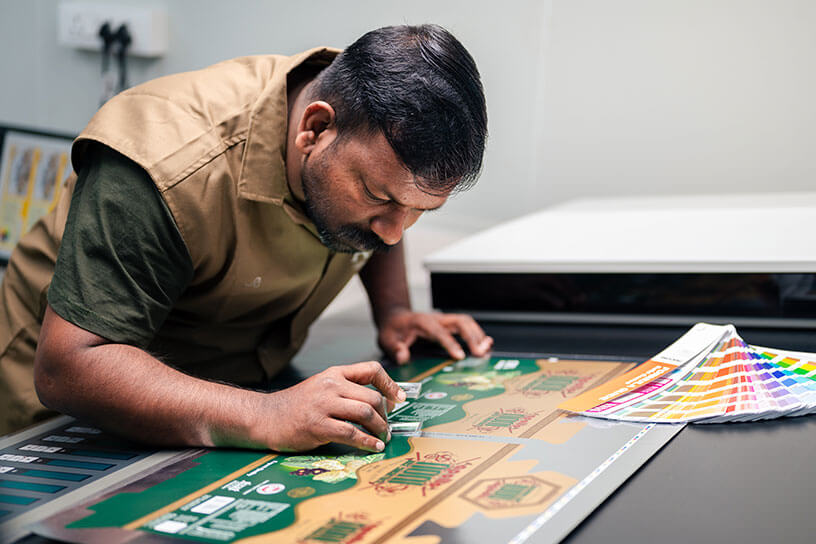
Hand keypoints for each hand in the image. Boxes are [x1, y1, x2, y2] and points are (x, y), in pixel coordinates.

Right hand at [258, 361, 405, 452]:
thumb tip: (382, 404)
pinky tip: (372, 447)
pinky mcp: (317, 425)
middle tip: (386, 428)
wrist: (265, 417)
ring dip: (380, 429)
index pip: (371, 369)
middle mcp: (330, 385)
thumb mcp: (321, 387)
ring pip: (365, 414)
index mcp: (334, 373)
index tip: (400, 398)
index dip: (390, 384)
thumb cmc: (296, 406)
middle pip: (372, 397)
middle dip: (386, 416)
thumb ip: (347, 390)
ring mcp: (323, 405)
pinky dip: (367, 442)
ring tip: (382, 439)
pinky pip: (351, 433)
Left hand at [377, 308, 493, 364]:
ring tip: (486, 350)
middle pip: (459, 322)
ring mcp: (444, 320)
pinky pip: (466, 325)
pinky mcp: (449, 324)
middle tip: (480, 353)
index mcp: (422, 323)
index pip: (439, 332)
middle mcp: (436, 319)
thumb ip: (395, 348)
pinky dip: (477, 334)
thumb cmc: (393, 329)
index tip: (460, 356)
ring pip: (466, 322)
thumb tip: (403, 356)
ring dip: (478, 334)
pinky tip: (485, 344)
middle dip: (472, 337)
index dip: (450, 343)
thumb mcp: (386, 339)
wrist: (396, 317)